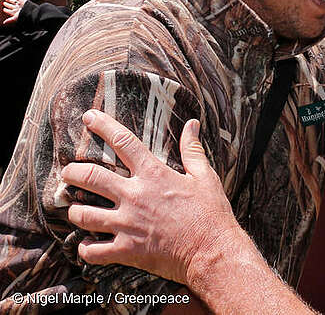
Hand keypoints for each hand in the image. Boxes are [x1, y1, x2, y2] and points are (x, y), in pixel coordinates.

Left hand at [2, 0, 25, 24]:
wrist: (31, 11)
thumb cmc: (24, 15)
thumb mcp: (15, 18)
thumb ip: (10, 20)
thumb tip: (4, 22)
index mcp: (15, 12)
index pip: (9, 11)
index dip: (6, 10)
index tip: (4, 9)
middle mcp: (17, 8)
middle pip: (11, 6)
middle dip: (7, 4)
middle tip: (4, 3)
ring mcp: (19, 3)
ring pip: (13, 1)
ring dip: (10, 0)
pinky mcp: (22, 0)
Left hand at [61, 109, 237, 285]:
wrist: (212, 251)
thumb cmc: (210, 213)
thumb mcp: (205, 176)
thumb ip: (192, 150)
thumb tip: (192, 124)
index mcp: (154, 175)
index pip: (124, 142)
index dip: (104, 126)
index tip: (90, 118)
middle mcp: (135, 196)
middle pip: (90, 177)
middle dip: (73, 172)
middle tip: (68, 171)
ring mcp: (127, 224)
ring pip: (83, 214)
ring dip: (74, 210)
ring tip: (74, 208)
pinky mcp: (126, 250)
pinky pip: (92, 251)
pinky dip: (86, 248)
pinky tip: (88, 243)